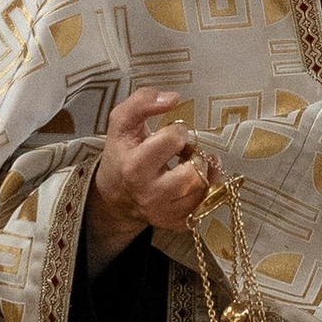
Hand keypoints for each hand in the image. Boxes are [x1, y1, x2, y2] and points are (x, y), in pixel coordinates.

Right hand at [89, 85, 216, 273]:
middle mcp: (150, 194)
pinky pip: (207, 205)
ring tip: (188, 166)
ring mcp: (165, 213)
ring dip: (202, 172)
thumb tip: (174, 98)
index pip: (174, 139)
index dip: (177, 132)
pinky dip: (206, 190)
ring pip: (204, 189)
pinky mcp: (178, 224)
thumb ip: (142, 101)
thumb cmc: (122, 152)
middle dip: (194, 156)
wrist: (114, 195)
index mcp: (134, 167)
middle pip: (194, 172)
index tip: (169, 136)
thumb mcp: (122, 122)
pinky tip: (195, 181)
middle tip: (183, 153)